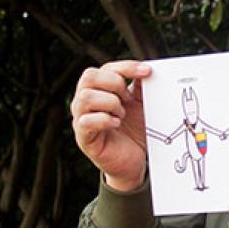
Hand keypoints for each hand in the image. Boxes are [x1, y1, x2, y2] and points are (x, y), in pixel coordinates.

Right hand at [70, 60, 150, 191]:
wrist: (134, 160)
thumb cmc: (134, 130)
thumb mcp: (141, 104)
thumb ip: (141, 86)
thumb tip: (147, 68)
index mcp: (99, 89)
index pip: (106, 68)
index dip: (126, 67)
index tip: (147, 72)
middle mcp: (86, 101)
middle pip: (89, 76)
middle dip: (114, 83)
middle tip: (129, 99)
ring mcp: (81, 118)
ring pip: (85, 97)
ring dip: (110, 103)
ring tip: (122, 114)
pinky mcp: (83, 137)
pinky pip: (86, 121)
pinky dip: (105, 120)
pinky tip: (117, 123)